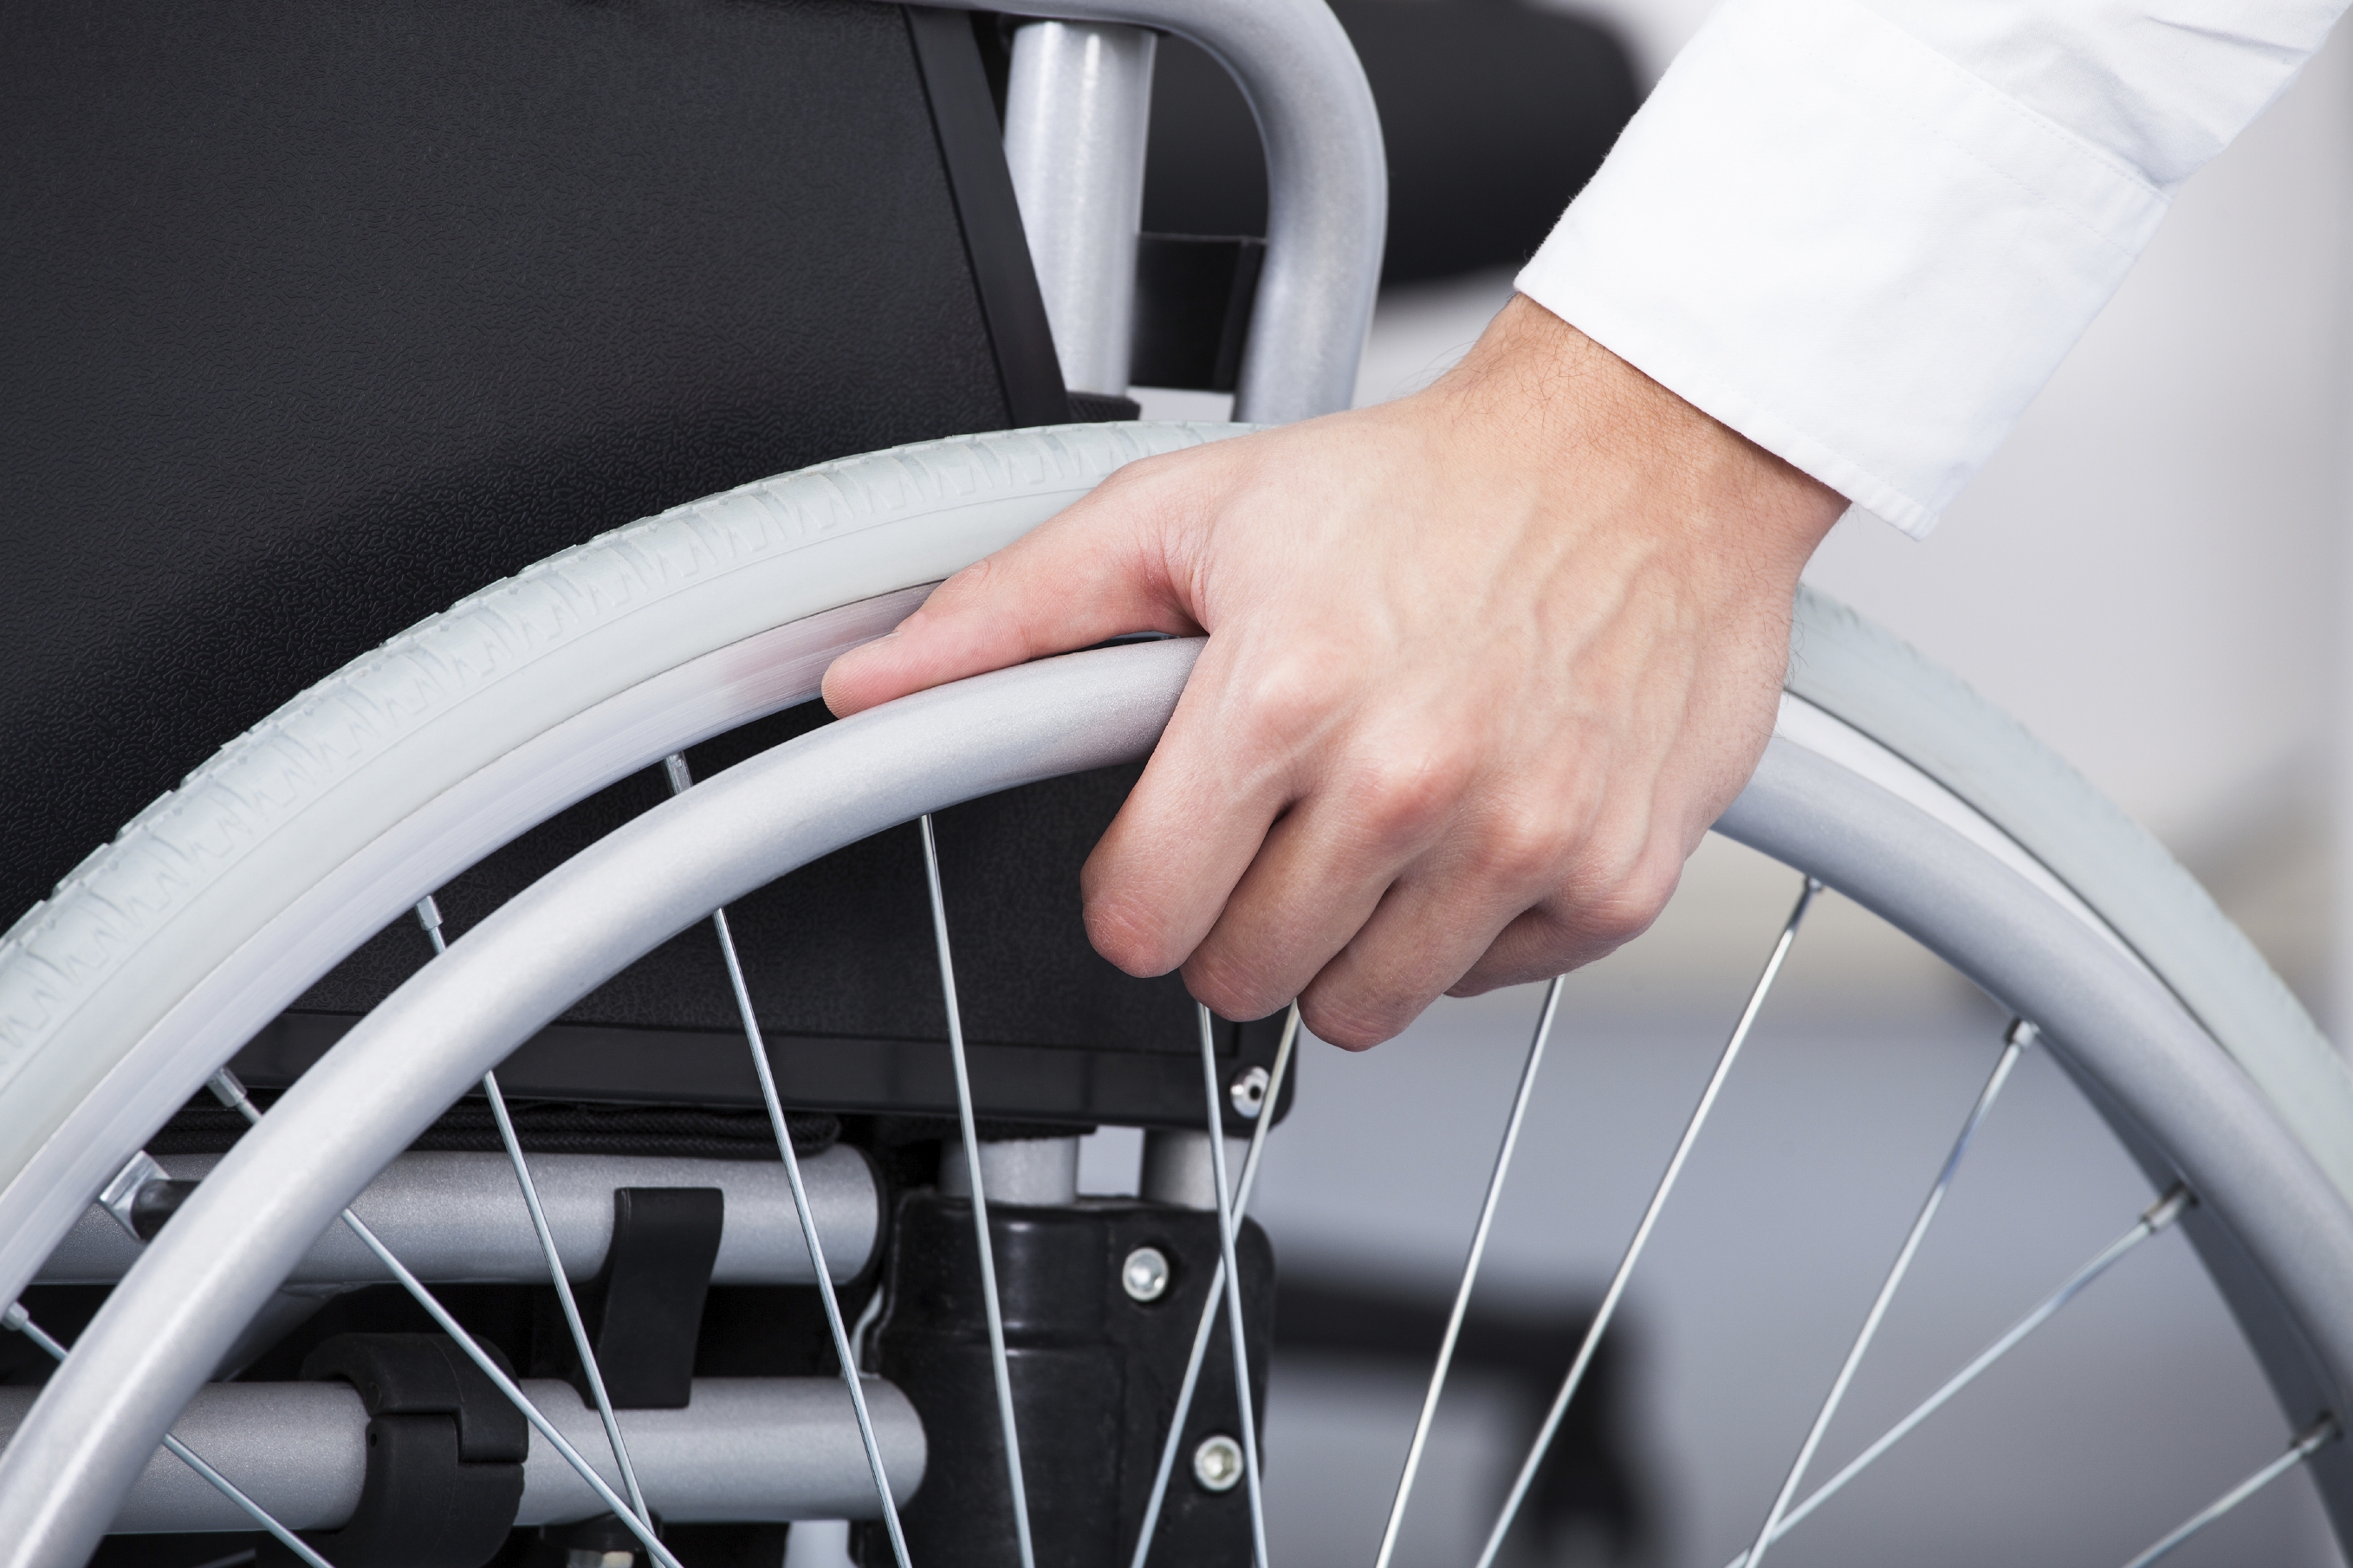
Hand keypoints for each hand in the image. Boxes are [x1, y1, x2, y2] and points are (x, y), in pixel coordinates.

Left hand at [823, 296, 1845, 1047]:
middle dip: (1237, 920)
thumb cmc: (1424, 485)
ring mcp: (1522, 839)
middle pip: (1244, 981)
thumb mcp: (1192, 513)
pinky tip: (1475, 826)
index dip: (1137, 894)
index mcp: (1281, 696)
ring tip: (1373, 831)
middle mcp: (1407, 779)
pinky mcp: (1614, 879)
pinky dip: (1467, 931)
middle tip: (1280, 825)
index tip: (1168, 855)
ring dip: (1346, 943)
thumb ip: (1016, 611)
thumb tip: (871, 681)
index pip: (1142, 924)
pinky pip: (1487, 985)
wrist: (1646, 455)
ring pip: (1362, 1013)